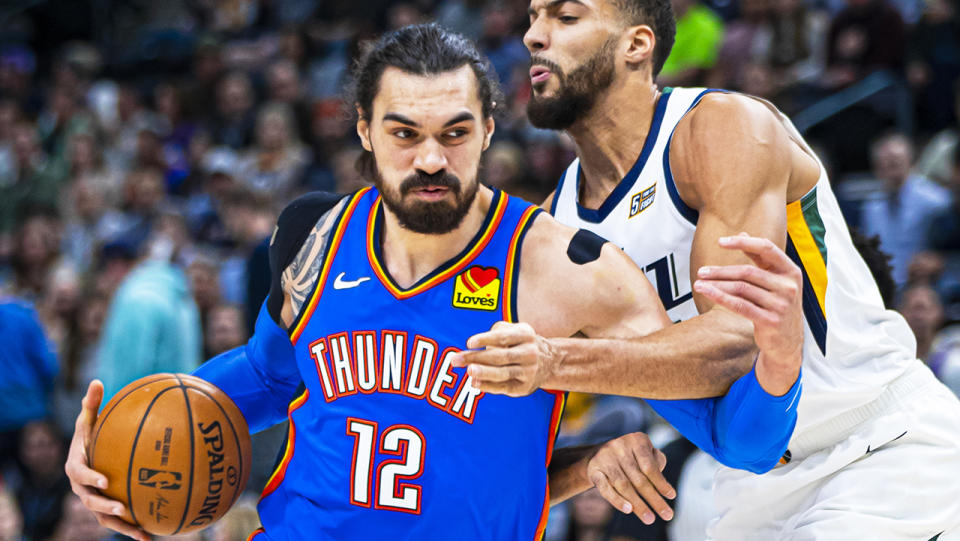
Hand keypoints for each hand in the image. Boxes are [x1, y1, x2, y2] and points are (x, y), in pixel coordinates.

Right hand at [65, 380, 149, 540]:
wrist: (89, 454)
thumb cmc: (89, 434)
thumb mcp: (88, 420)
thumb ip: (92, 404)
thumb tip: (96, 381)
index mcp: (76, 467)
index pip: (80, 475)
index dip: (91, 478)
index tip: (105, 480)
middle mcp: (82, 489)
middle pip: (91, 502)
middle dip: (106, 508)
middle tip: (122, 509)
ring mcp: (94, 502)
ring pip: (105, 519)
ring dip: (122, 527)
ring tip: (141, 532)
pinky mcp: (106, 511)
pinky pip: (119, 523)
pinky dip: (133, 530)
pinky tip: (153, 535)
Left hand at [450, 321, 558, 396]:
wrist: (550, 362)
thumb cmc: (521, 343)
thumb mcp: (515, 330)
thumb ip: (496, 332)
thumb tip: (478, 347)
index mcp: (525, 335)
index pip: (504, 337)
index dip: (486, 339)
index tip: (469, 343)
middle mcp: (529, 352)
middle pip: (500, 356)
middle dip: (476, 358)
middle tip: (456, 360)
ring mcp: (528, 371)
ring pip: (503, 373)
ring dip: (484, 373)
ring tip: (469, 371)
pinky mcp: (524, 387)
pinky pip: (504, 387)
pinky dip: (489, 386)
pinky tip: (475, 384)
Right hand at [586, 433, 674, 524]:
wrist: (599, 455)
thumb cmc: (631, 457)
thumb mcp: (645, 454)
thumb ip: (657, 464)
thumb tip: (664, 485)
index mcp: (636, 440)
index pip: (650, 466)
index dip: (661, 483)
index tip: (672, 497)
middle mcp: (619, 446)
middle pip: (638, 479)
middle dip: (654, 499)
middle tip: (667, 515)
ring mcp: (605, 458)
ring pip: (623, 486)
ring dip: (638, 504)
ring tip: (649, 519)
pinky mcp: (593, 470)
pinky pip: (605, 489)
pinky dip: (617, 500)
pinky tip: (628, 510)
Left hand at [694, 234, 802, 393]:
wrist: (787, 340)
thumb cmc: (777, 304)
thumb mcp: (775, 280)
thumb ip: (760, 258)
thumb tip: (743, 233)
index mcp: (791, 271)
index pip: (766, 248)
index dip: (743, 243)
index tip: (720, 242)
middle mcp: (789, 286)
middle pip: (747, 272)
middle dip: (721, 271)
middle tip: (701, 272)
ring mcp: (781, 304)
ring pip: (741, 289)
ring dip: (716, 285)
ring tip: (699, 284)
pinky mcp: (770, 320)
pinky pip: (740, 305)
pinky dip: (720, 297)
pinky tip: (707, 292)